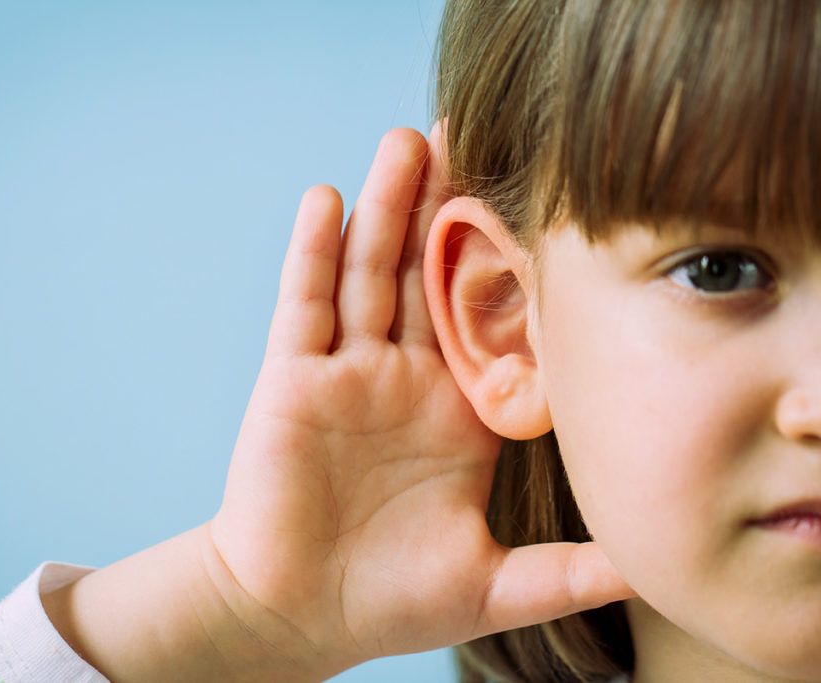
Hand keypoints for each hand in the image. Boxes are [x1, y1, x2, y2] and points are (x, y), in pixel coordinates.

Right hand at [205, 123, 636, 677]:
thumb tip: (650, 567)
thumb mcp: (494, 587)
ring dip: (386, 208)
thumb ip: (568, 572)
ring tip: (409, 141)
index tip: (540, 205)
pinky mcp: (292, 379)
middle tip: (470, 134)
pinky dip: (313, 253)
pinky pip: (303, 306)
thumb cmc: (388, 600)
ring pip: (367, 273)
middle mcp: (403, 379)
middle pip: (426, 276)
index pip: (489, 321)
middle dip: (446, 208)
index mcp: (456, 413)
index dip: (511, 264)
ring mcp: (345, 372)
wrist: (296, 615)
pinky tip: (328, 200)